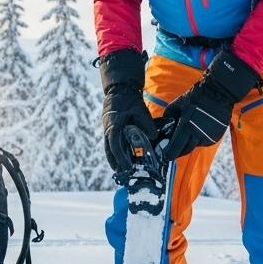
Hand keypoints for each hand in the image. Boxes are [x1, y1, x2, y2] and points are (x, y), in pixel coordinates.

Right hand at [99, 49, 157, 172]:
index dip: (120, 157)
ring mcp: (108, 129)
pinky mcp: (111, 129)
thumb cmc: (130, 99)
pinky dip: (117, 152)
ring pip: (109, 147)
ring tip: (121, 170)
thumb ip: (147, 124)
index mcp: (113, 124)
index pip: (114, 144)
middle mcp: (108, 128)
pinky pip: (112, 143)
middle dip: (115, 162)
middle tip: (122, 174)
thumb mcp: (140, 110)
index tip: (126, 167)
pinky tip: (123, 158)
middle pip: (109, 149)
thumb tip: (153, 136)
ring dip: (115, 159)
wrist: (120, 89)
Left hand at [159, 49, 260, 161]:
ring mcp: (208, 137)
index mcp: (187, 127)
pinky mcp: (216, 137)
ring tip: (187, 133)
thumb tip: (162, 126)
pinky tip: (198, 130)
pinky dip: (199, 139)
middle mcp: (198, 135)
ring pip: (195, 146)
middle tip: (172, 148)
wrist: (218, 93)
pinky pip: (204, 142)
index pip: (175, 148)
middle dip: (178, 151)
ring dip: (189, 143)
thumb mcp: (177, 105)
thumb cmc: (196, 97)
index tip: (165, 155)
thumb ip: (168, 117)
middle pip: (185, 150)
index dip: (169, 153)